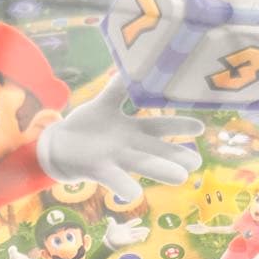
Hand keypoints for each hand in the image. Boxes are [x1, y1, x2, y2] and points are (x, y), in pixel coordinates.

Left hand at [37, 75, 202, 201]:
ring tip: (180, 177)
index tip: (201, 128)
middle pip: (156, 150)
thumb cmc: (87, 126)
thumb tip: (131, 64)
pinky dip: (123, 186)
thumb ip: (118, 88)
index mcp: (133, 130)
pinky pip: (112, 177)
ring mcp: (114, 158)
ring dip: (160, 170)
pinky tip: (134, 195)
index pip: (160, 127)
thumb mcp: (104, 103)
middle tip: (198, 162)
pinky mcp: (97, 168)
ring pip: (140, 163)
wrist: (58, 146)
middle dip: (176, 155)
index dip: (179, 126)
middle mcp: (128, 146)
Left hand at [103, 217, 149, 249]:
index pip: (131, 223)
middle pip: (136, 230)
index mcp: (125, 227)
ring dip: (142, 235)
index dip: (135, 222)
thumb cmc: (111, 233)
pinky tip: (142, 239)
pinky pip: (133, 240)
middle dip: (142, 230)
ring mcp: (128, 237)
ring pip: (136, 235)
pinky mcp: (127, 242)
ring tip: (147, 234)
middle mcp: (128, 232)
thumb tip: (109, 218)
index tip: (140, 220)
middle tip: (148, 230)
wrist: (109, 241)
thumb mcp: (111, 226)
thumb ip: (111, 221)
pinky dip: (137, 239)